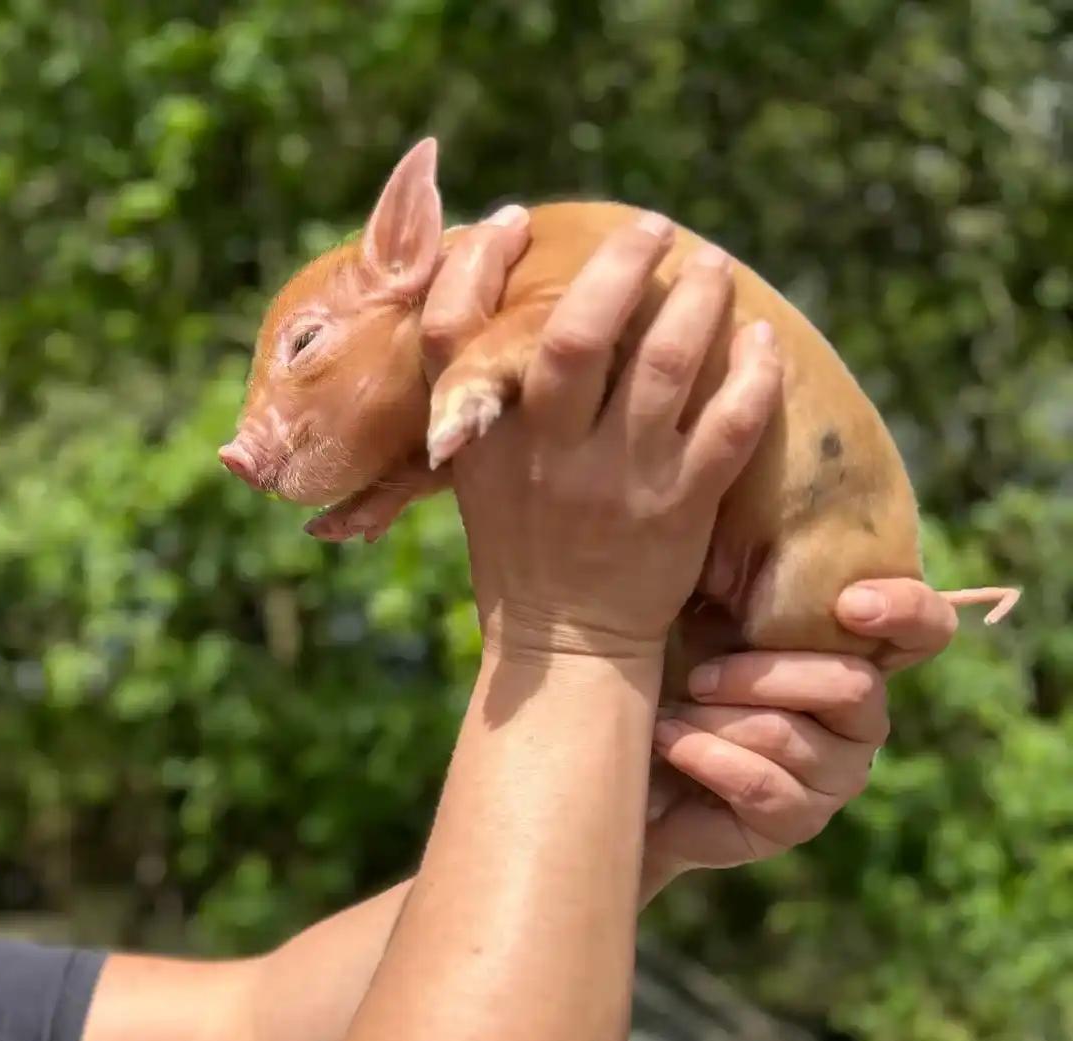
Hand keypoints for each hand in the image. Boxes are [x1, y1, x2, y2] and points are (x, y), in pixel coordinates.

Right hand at [442, 216, 784, 661]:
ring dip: (698, 299)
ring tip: (712, 266)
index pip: (456, 334)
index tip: (515, 220)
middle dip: (622, 265)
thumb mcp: (480, 475)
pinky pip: (731, 422)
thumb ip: (489, 401)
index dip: (478, 265)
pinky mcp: (679, 507)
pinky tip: (762, 340)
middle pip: (579, 334)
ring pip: (668, 363)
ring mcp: (617, 481)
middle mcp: (548, 455)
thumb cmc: (521, 547)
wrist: (565, 643)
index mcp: (483, 442)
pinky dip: (754, 371)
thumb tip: (514, 301)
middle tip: (654, 227)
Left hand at [643, 579, 960, 878]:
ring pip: (791, 735)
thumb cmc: (669, 679)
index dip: (906, 610)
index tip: (851, 602)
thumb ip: (737, 578)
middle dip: (764, 674)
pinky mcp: (796, 822)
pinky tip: (668, 741)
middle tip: (699, 676)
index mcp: (853, 657)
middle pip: (853, 685)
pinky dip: (705, 756)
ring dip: (717, 720)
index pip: (925, 629)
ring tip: (671, 715)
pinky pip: (763, 785)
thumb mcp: (701, 616)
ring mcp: (835, 776)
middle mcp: (861, 719)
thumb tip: (741, 529)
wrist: (630, 770)